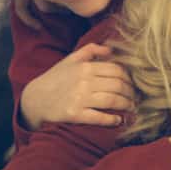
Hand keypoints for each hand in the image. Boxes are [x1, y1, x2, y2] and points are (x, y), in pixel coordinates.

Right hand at [19, 43, 133, 129]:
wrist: (34, 100)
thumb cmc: (56, 79)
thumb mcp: (70, 60)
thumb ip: (91, 50)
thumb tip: (111, 49)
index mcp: (85, 67)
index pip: (117, 70)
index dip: (129, 78)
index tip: (133, 84)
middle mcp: (83, 81)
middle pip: (118, 85)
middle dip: (131, 92)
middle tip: (135, 97)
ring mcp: (79, 98)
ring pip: (112, 100)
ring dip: (126, 105)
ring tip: (130, 107)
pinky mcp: (74, 114)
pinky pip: (99, 117)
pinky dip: (112, 119)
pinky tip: (118, 120)